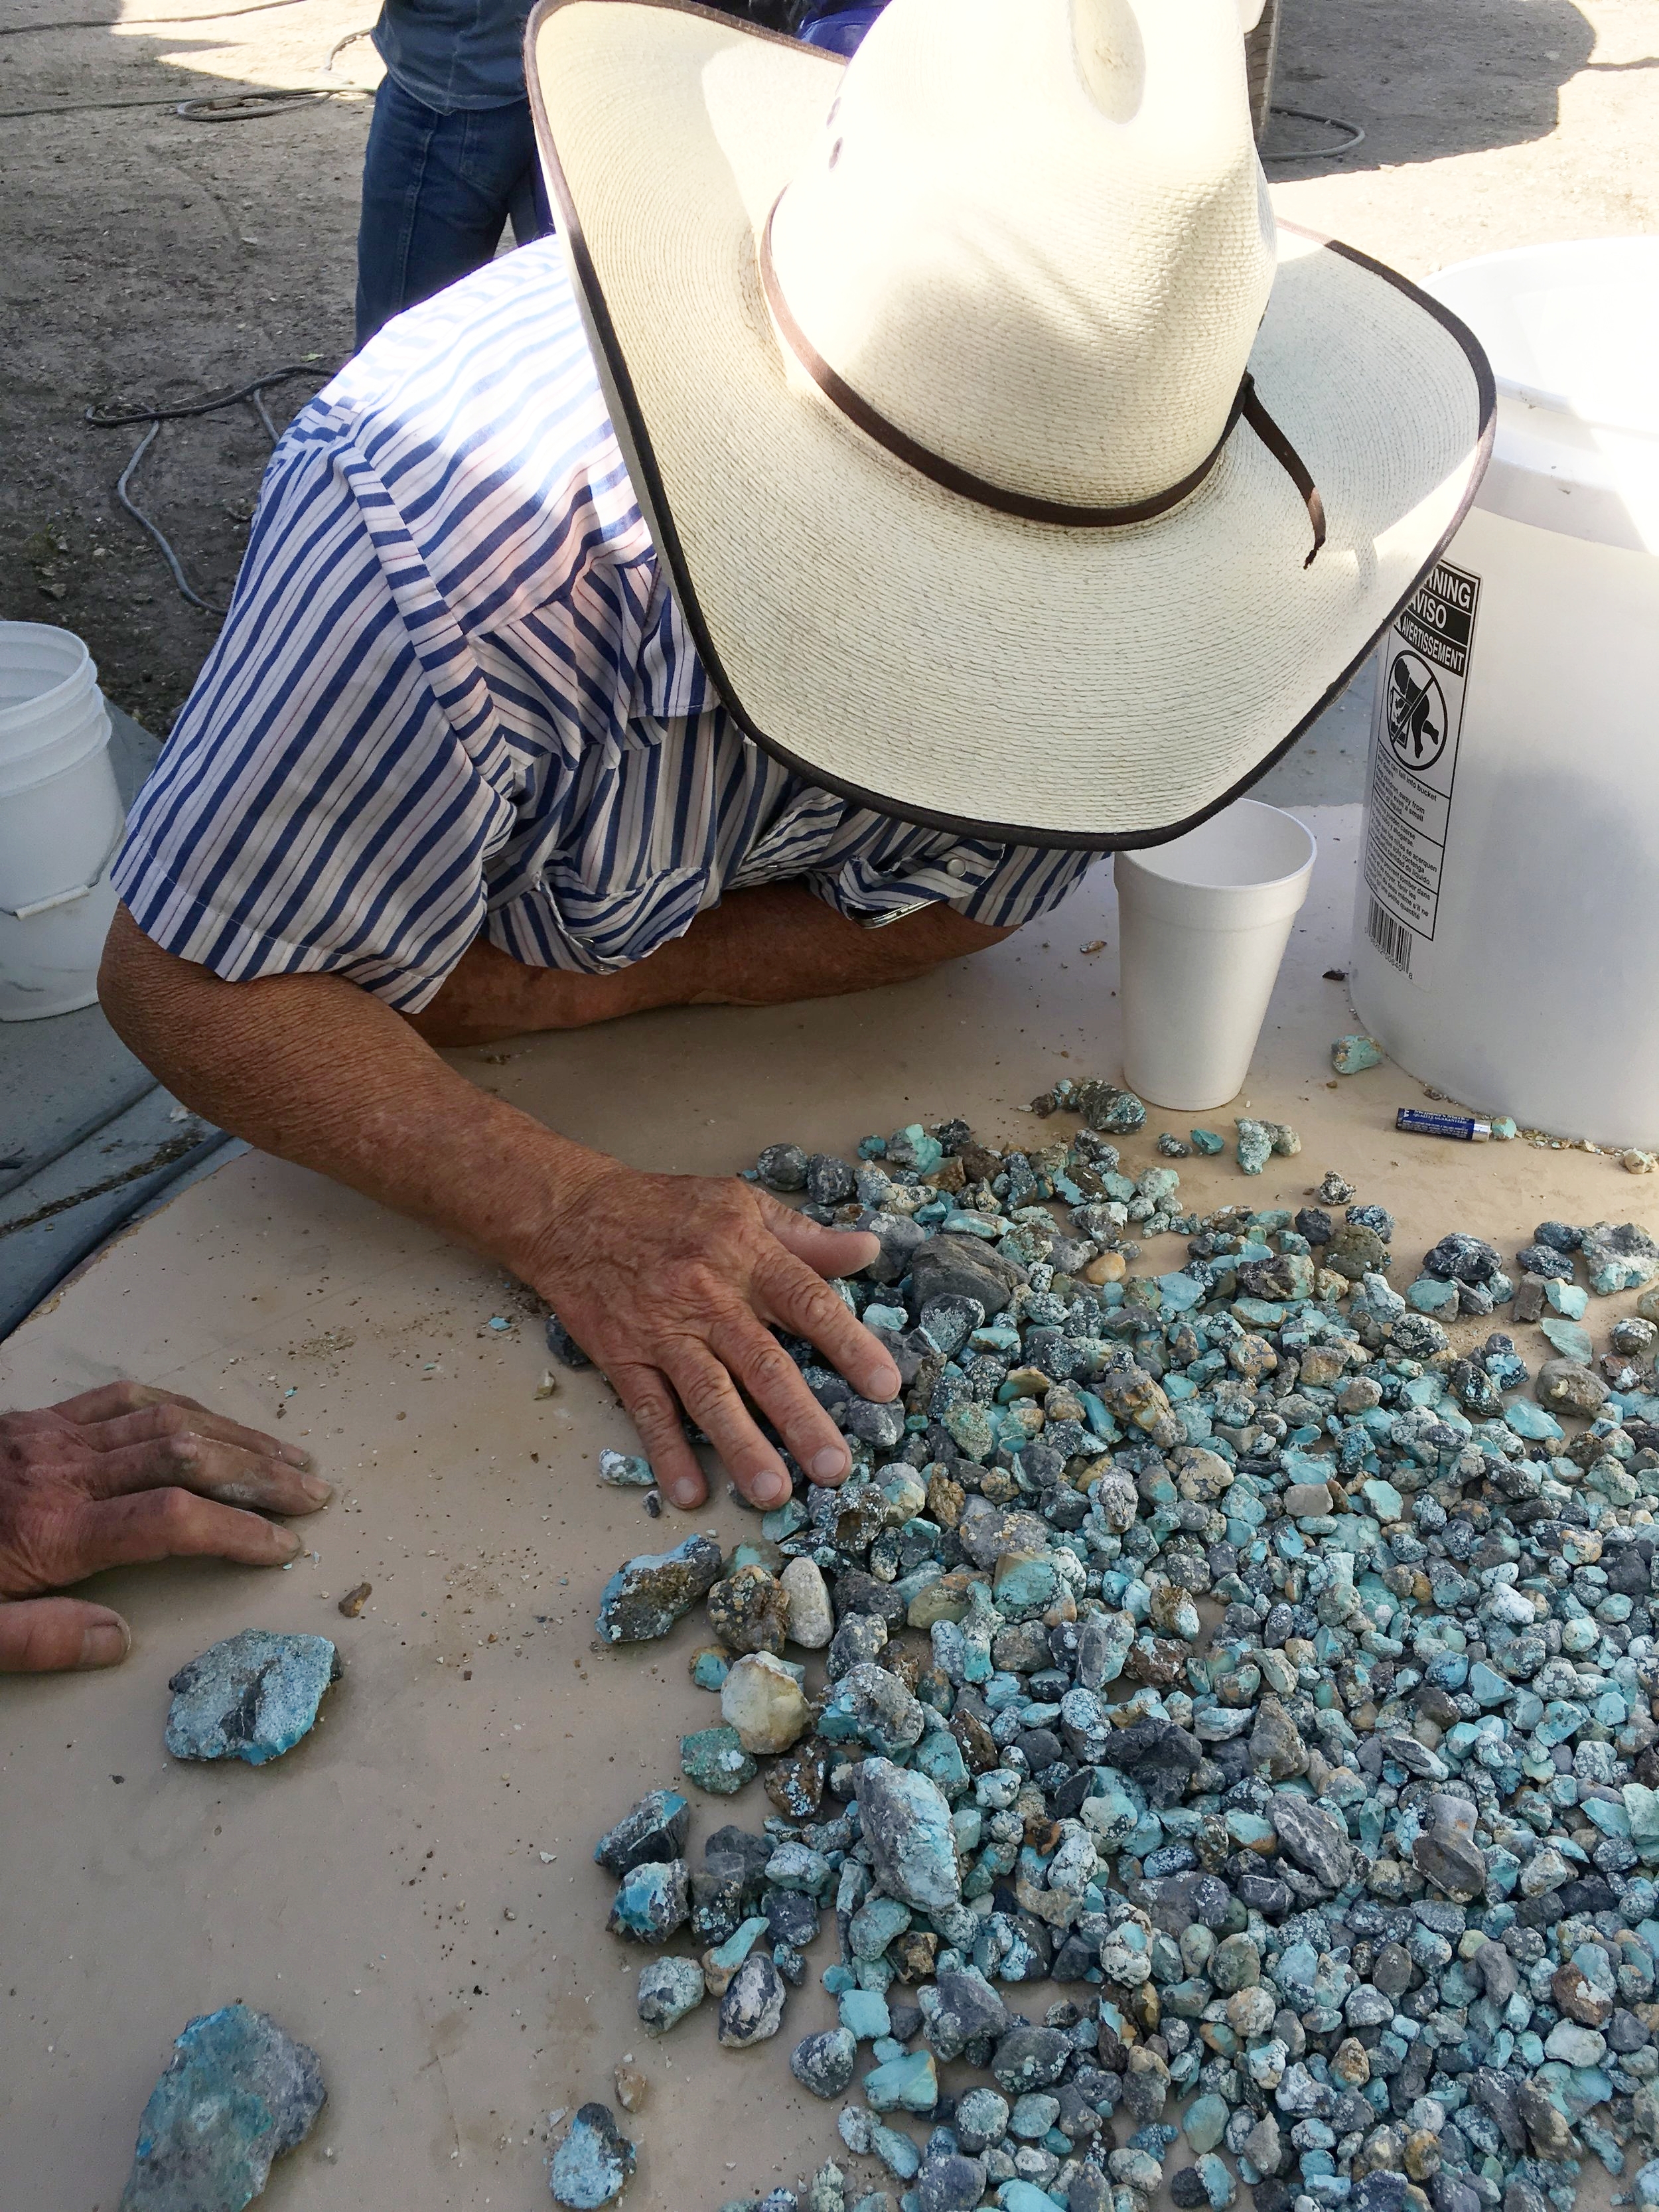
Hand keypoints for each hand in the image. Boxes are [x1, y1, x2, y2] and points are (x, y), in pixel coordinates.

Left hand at [0, 1382, 329, 1672]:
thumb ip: (42, 1640)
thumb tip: (123, 1641)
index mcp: (51, 1532)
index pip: (170, 1520)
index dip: (236, 1531)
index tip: (283, 1547)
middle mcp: (62, 1474)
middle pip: (184, 1456)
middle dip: (258, 1474)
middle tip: (315, 1493)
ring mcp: (51, 1438)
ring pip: (163, 1419)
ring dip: (235, 1436)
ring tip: (289, 1456)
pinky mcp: (38, 1421)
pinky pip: (120, 1399)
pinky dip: (177, 1405)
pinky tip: (208, 1418)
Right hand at [530, 1164, 901, 1511]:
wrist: (572, 1213)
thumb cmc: (668, 1209)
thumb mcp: (743, 1205)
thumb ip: (807, 1237)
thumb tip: (870, 1250)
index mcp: (748, 1255)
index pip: (808, 1302)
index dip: (849, 1345)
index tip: (885, 1387)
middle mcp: (709, 1297)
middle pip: (762, 1363)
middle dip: (801, 1418)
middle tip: (836, 1467)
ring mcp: (663, 1331)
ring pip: (708, 1395)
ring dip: (741, 1446)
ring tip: (773, 1493)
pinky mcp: (623, 1356)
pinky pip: (647, 1409)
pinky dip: (666, 1452)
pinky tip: (688, 1492)